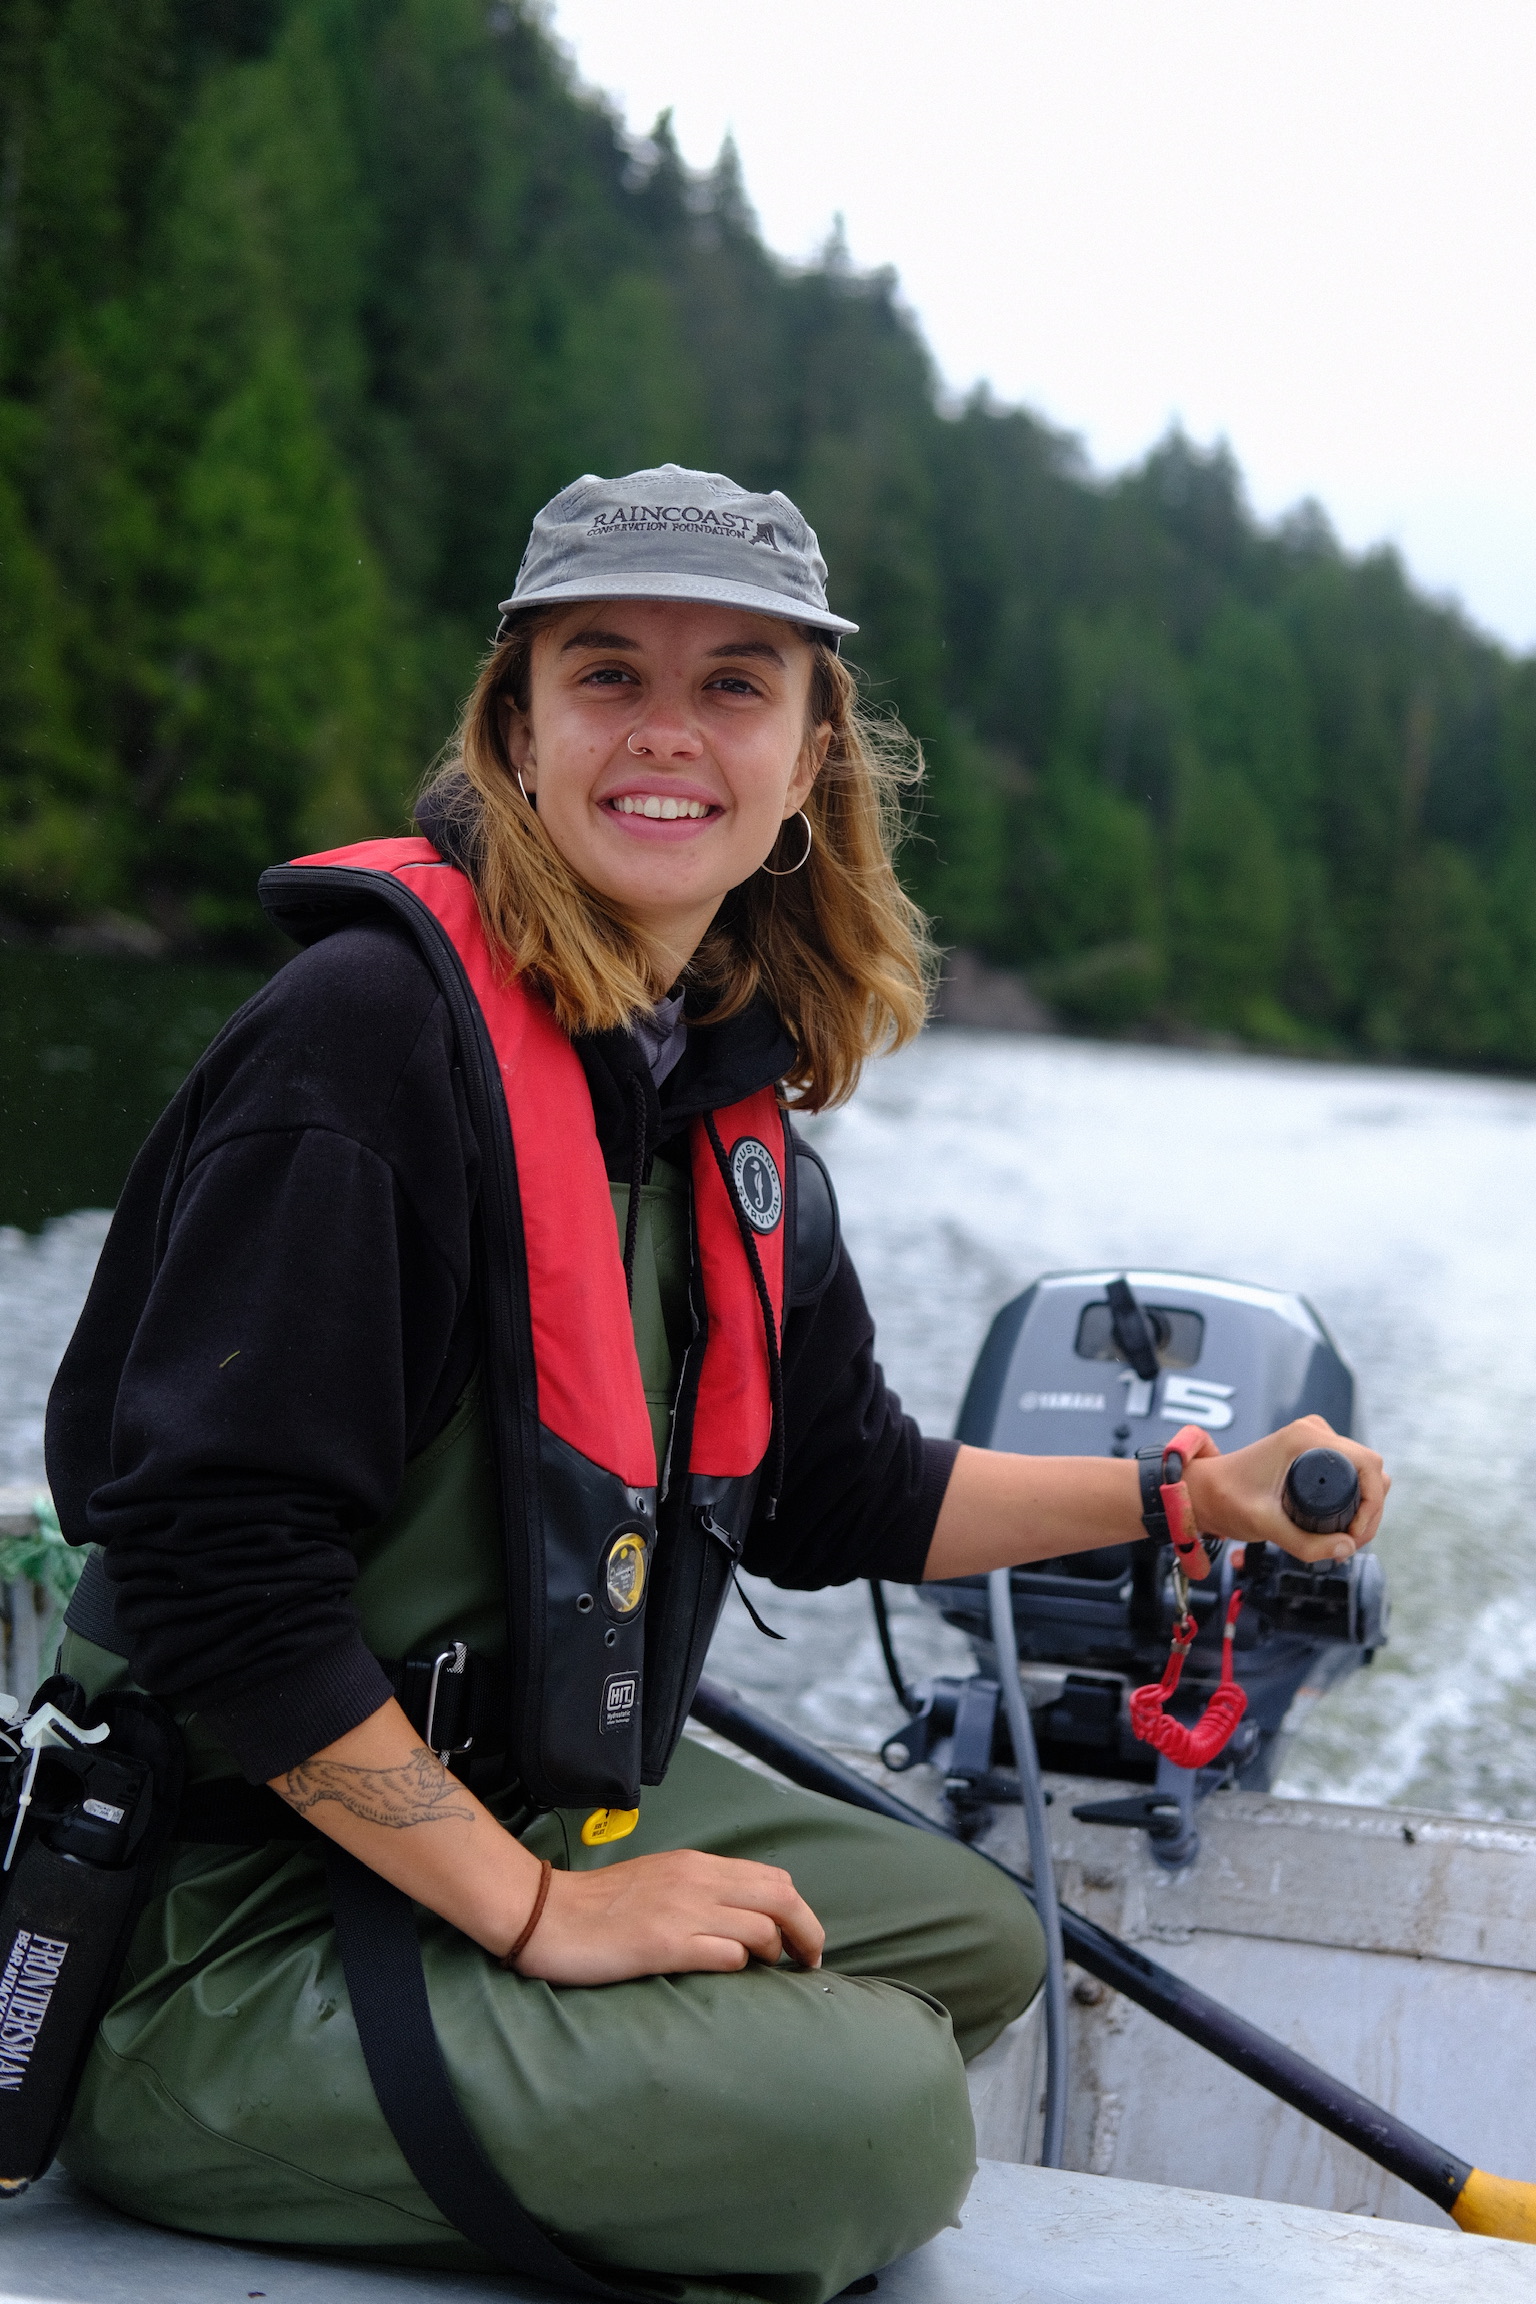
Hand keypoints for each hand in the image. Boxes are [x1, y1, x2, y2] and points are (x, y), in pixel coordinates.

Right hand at [512, 1848, 825, 1984]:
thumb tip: (741, 1917)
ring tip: (775, 1976)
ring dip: (777, 1955)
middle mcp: (697, 1882)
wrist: (546, 1913)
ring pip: (762, 1927)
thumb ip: (699, 1890)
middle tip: (809, 1963)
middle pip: (782, 1898)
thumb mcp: (659, 1881)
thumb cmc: (599, 1906)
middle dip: (808, 1932)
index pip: (773, 1879)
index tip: (803, 1940)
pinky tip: (735, 1976)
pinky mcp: (664, 1944)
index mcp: (697, 1865)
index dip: (800, 1911)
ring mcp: (683, 1912)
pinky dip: (742, 1967)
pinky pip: (726, 1954)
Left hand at [1184, 1415, 1387, 1564]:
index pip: (1367, 1464)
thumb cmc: (1225, 1499)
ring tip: (1344, 1539)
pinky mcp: (1312, 1452)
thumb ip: (1303, 1542)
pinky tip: (1341, 1525)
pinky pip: (1349, 1473)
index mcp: (1306, 1438)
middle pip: (1370, 1469)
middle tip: (1349, 1544)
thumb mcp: (1264, 1525)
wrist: (1203, 1490)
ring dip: (1364, 1506)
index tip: (1355, 1535)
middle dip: (1370, 1510)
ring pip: (1363, 1472)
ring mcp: (1314, 1440)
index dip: (1372, 1503)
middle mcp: (1314, 1432)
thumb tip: (1346, 1548)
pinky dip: (1354, 1498)